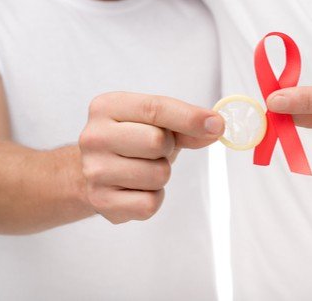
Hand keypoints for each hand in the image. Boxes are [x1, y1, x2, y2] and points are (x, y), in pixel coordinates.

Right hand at [79, 92, 223, 223]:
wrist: (95, 171)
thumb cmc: (131, 142)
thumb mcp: (157, 125)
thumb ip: (186, 125)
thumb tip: (215, 127)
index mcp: (107, 107)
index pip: (155, 108)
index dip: (190, 117)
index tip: (217, 124)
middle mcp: (94, 137)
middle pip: (157, 142)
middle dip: (167, 149)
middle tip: (154, 151)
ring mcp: (94, 171)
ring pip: (158, 175)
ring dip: (161, 175)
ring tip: (142, 170)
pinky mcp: (101, 201)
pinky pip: (150, 203)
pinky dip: (153, 198)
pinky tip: (136, 189)